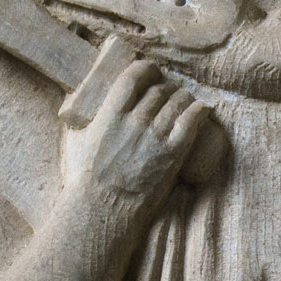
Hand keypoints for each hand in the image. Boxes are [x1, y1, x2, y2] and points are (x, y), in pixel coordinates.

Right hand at [62, 58, 211, 211]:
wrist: (103, 211)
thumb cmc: (86, 182)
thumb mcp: (79, 141)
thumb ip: (91, 120)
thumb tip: (86, 105)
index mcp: (110, 114)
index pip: (134, 76)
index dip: (147, 69)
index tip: (151, 73)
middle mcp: (135, 121)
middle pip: (159, 89)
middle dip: (166, 87)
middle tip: (168, 93)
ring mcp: (155, 136)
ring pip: (177, 101)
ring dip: (182, 97)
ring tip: (183, 102)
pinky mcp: (172, 154)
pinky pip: (191, 121)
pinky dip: (198, 110)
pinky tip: (201, 109)